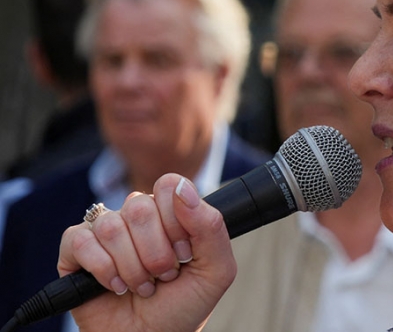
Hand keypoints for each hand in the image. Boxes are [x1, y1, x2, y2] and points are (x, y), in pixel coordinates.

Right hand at [57, 174, 235, 331]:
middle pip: (140, 207)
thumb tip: (184, 189)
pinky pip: (80, 240)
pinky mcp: (75, 250)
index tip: (184, 255)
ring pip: (111, 226)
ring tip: (141, 287)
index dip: (176, 223)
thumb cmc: (183, 306)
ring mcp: (105, 230)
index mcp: (170, 213)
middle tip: (162, 277)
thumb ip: (211, 226)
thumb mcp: (216, 270)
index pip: (168, 187)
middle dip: (156, 253)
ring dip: (131, 267)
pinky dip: (103, 269)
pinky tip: (115, 287)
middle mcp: (137, 216)